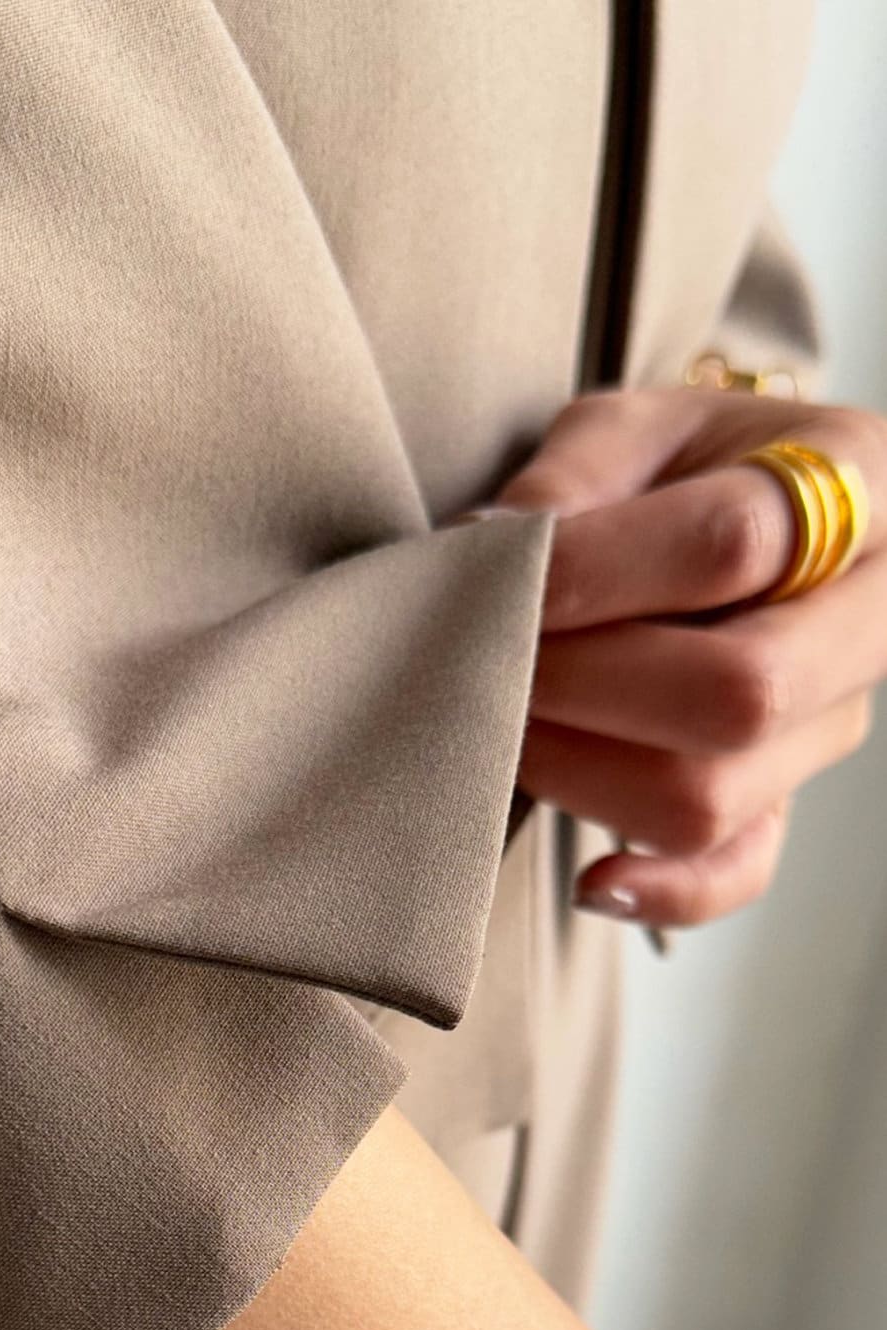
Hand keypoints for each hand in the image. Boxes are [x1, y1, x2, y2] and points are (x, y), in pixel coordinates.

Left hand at [497, 387, 886, 925]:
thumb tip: (499, 550)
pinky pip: (736, 873)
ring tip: (504, 721)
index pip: (732, 545)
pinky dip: (661, 892)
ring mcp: (829, 724)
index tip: (495, 574)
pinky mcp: (782, 802)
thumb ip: (570, 477)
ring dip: (576, 770)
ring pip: (711, 795)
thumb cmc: (669, 469)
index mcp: (855, 482)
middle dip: (581, 682)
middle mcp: (867, 617)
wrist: (722, 519)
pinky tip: (590, 877)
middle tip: (490, 657)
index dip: (594, 571)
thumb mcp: (625, 428)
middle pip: (740, 692)